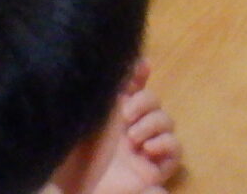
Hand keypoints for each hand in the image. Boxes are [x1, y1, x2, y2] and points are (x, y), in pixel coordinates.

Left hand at [89, 65, 180, 193]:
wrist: (77, 190)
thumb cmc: (71, 158)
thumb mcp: (82, 118)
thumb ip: (99, 93)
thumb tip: (121, 65)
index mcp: (112, 114)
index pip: (133, 86)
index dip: (140, 74)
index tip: (142, 66)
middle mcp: (131, 127)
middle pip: (153, 100)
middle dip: (145, 102)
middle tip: (126, 115)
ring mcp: (144, 148)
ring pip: (167, 122)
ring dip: (153, 123)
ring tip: (134, 138)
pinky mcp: (155, 170)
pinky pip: (175, 150)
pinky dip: (166, 143)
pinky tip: (148, 148)